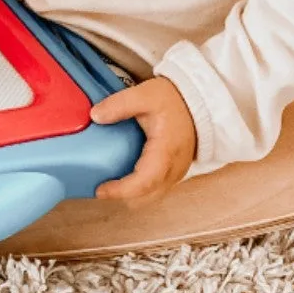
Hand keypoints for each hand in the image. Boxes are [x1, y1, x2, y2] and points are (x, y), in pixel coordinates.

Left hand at [90, 76, 196, 203]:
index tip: (100, 190)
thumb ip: (120, 105)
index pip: (144, 181)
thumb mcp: (145, 95)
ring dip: (131, 194)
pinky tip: (125, 175)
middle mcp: (173, 169)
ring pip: (151, 197)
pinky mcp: (174, 174)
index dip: (121, 190)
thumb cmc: (174, 101)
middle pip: (146, 197)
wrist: (198, 104)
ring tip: (111, 181)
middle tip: (100, 186)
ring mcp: (175, 174)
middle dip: (122, 196)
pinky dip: (139, 189)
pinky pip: (155, 189)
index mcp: (166, 152)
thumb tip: (95, 116)